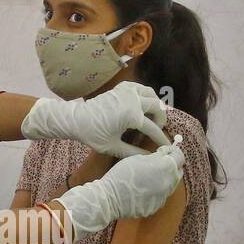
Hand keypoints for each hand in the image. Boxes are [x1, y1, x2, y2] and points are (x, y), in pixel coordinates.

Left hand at [21, 82, 169, 157]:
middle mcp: (133, 101)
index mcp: (132, 116)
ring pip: (151, 94)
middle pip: (158, 107)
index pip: (153, 128)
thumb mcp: (114, 147)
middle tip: (156, 129)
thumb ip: (134, 152)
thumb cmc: (93, 135)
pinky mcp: (121, 88)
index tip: (167, 145)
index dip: (161, 138)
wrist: (76, 119)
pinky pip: (139, 87)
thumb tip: (150, 156)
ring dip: (155, 104)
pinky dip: (144, 94)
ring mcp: (127, 92)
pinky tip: (141, 103)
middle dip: (161, 119)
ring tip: (151, 115)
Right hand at [54, 141, 185, 241]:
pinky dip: (157, 191)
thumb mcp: (138, 158)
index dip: (174, 152)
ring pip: (170, 185)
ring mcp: (163, 197)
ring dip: (165, 178)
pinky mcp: (156, 207)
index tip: (165, 151)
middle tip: (159, 162)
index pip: (180, 157)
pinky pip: (161, 196)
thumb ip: (157, 155)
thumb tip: (166, 154)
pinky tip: (144, 188)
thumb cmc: (122, 174)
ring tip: (150, 176)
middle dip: (171, 165)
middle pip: (178, 172)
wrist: (110, 198)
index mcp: (165, 168)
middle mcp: (168, 184)